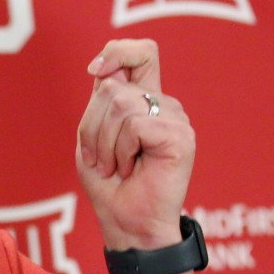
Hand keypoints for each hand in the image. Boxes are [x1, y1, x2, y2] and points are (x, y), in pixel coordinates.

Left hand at [76, 39, 194, 249]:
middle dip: (92, 125)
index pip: (142, 53)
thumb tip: (105, 71)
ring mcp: (175, 119)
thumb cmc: (109, 183)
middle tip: (100, 158)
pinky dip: (120, 150)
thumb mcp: (93, 136)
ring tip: (115, 166)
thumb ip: (101, 100)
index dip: (117, 51)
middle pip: (114, 86)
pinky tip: (130, 169)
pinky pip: (135, 125)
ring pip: (121, 104)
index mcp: (144, 100)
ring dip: (104, 142)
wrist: (126, 222)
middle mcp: (163, 104)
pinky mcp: (181, 136)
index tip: (96, 70)